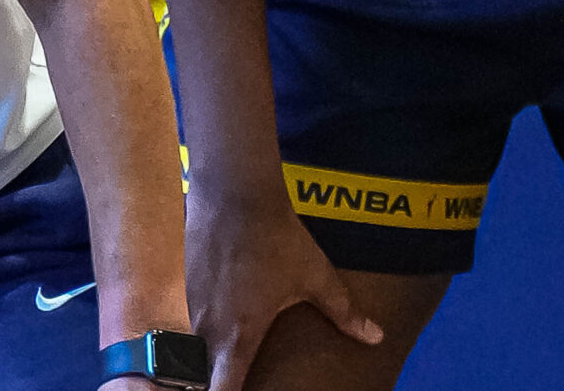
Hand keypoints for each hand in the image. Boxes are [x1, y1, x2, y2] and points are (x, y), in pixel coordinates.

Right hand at [187, 179, 381, 388]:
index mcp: (239, 336)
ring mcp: (192, 305)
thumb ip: (344, 312)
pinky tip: (225, 312)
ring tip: (229, 353)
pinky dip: (205, 327)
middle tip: (238, 376)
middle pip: (202, 375)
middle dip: (218, 381)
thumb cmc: (277, 238)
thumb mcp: (315, 276)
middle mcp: (207, 328)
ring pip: (195, 346)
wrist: (235, 191)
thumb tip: (377, 337)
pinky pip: (193, 319)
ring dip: (209, 354)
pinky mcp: (185, 284)